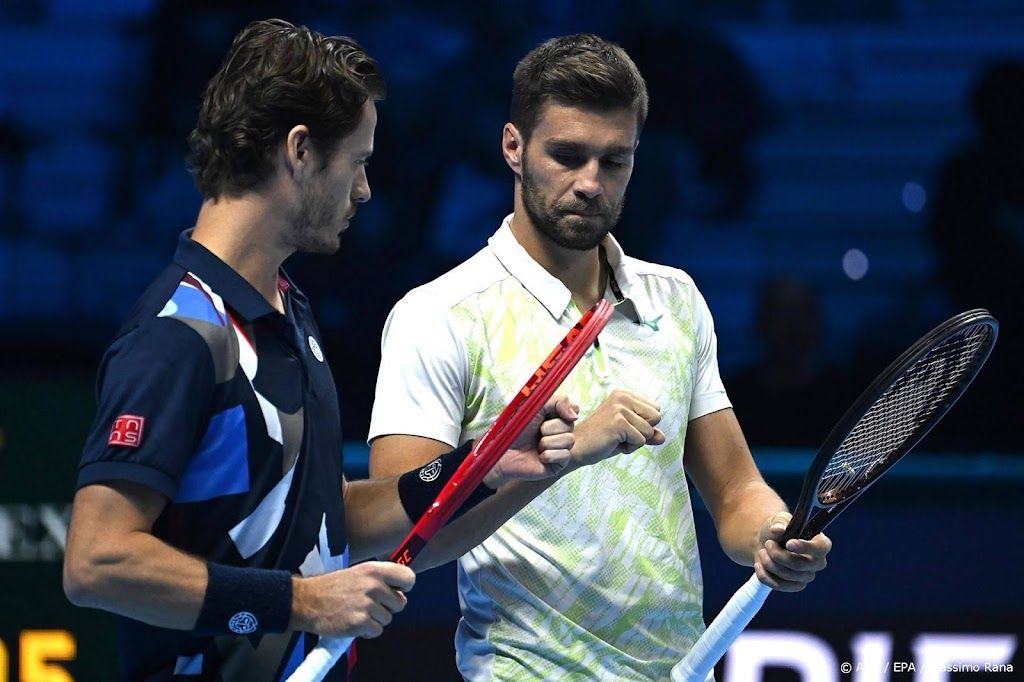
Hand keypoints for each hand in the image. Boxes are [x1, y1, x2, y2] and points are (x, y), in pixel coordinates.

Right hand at [291, 561, 415, 637]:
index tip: (396, 590)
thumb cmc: (333, 587)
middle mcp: (373, 586)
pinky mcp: (359, 623)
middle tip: (369, 604)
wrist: (307, 601)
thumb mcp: (359, 572)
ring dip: (375, 619)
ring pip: (388, 619)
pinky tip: (354, 622)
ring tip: (358, 612)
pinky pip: (377, 631)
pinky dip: (367, 631)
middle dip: (387, 607)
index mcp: (374, 570)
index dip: (404, 587)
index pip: (408, 578)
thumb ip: (380, 578)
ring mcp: (367, 605)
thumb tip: (401, 589)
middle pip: (400, 603)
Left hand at [483, 394, 577, 487]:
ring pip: (569, 440)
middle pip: (570, 425)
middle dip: (550, 427)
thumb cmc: (515, 429)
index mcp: (556, 417)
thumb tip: (575, 414)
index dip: (565, 410)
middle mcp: (561, 432)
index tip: (551, 413)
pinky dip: (548, 455)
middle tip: (537, 431)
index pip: (574, 410)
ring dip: (547, 442)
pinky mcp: (559, 464)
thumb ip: (556, 402)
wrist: (503, 451)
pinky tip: (539, 457)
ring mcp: (561, 448)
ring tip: (536, 445)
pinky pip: (565, 456)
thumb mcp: (534, 407)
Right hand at [570, 389, 665, 465]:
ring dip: (635, 442)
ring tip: (615, 439)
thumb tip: (663, 437)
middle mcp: (622, 396)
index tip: (623, 428)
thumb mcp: (628, 435)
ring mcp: (619, 408)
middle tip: (620, 434)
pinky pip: (640, 441)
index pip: (656, 410)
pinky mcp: (618, 422)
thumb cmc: (601, 440)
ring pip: (649, 431)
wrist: (577, 447)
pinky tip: (612, 443)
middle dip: (643, 432)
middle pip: (656, 417)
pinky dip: (629, 448)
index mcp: (624, 394)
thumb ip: (647, 433)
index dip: (644, 425)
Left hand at [753, 512, 831, 591]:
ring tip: (762, 552)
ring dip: (769, 563)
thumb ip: (779, 522)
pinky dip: (764, 575)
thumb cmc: (778, 530)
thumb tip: (778, 529)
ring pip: (787, 575)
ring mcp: (807, 576)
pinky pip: (779, 585)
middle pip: (800, 565)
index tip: (789, 543)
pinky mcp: (795, 586)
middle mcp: (817, 562)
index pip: (821, 548)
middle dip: (778, 555)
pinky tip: (759, 564)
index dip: (806, 547)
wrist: (766, 544)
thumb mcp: (778, 520)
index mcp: (819, 543)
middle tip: (768, 544)